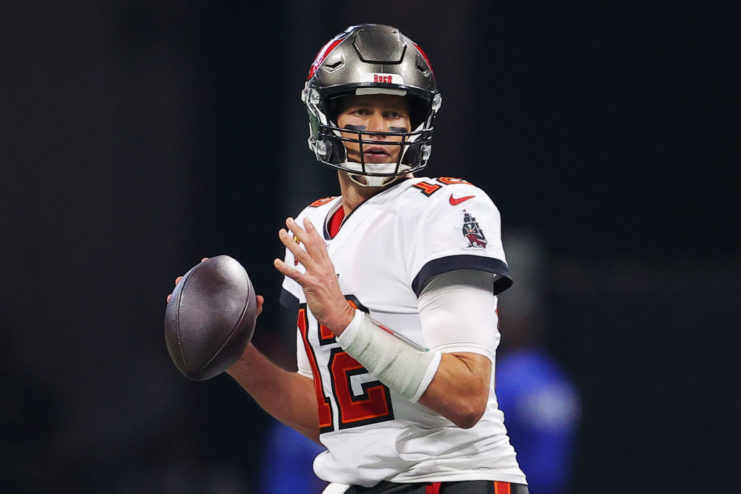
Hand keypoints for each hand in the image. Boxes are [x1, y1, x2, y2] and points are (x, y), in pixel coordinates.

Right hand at [165, 257, 264, 317]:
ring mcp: (202, 309)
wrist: (236, 345)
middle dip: (188, 280)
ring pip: (188, 298)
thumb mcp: (250, 316)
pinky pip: (184, 314)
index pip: (214, 277)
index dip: (209, 268)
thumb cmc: (243, 326)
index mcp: (221, 294)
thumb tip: (260, 299)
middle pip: (197, 286)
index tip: (205, 261)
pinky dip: (176, 308)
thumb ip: (256, 308)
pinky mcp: (196, 321)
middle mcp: (210, 300)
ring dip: (178, 293)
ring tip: (173, 292)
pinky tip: (170, 302)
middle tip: (180, 278)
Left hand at [273, 217, 354, 333]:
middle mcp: (322, 267)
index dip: (312, 230)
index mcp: (327, 265)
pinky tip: (277, 262)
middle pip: (310, 244)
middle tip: (290, 221)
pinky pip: (296, 274)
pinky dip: (285, 268)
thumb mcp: (329, 278)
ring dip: (290, 242)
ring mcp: (316, 275)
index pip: (319, 243)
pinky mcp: (310, 285)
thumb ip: (321, 268)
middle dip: (299, 231)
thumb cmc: (332, 299)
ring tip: (282, 234)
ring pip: (301, 255)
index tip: (306, 220)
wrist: (338, 313)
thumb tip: (315, 261)